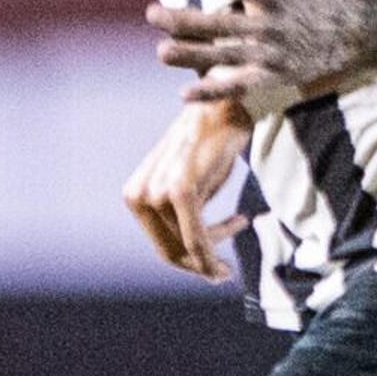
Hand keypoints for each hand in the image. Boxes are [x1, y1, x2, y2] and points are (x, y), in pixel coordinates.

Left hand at [121, 98, 253, 281]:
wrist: (223, 105)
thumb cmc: (211, 146)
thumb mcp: (191, 186)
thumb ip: (183, 217)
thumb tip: (196, 259)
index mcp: (136, 195)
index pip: (161, 244)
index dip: (189, 262)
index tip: (216, 267)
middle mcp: (139, 194)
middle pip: (171, 252)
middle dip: (201, 265)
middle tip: (226, 270)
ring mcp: (158, 192)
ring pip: (188, 247)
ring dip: (217, 245)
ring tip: (239, 222)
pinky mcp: (180, 190)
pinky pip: (198, 238)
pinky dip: (216, 250)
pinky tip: (241, 222)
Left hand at [151, 0, 376, 106]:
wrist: (363, 29)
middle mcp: (271, 23)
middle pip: (218, 22)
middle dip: (182, 19)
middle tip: (151, 13)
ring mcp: (274, 53)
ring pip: (224, 55)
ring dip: (190, 54)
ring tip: (161, 52)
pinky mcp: (278, 77)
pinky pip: (240, 87)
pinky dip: (213, 91)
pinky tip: (185, 94)